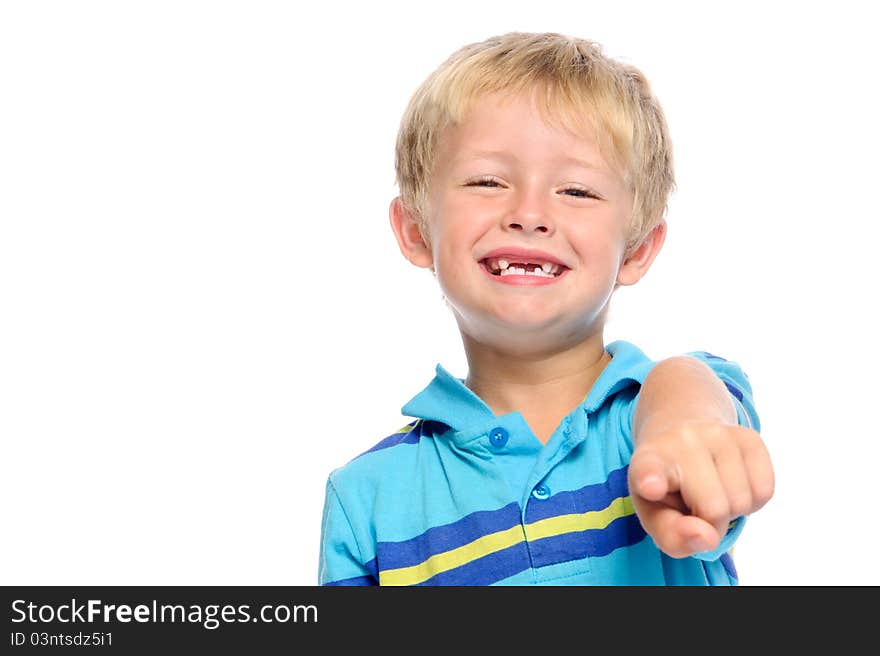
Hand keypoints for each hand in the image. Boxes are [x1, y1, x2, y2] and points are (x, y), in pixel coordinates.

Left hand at [628, 421, 773, 557]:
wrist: (682, 440)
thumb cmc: (666, 488)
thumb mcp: (656, 516)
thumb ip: (673, 537)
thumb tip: (707, 538)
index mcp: (647, 461)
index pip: (649, 469)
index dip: (650, 479)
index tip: (650, 487)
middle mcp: (681, 440)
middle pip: (714, 509)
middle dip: (711, 523)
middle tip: (695, 507)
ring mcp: (717, 434)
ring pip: (743, 501)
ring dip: (732, 512)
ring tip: (711, 492)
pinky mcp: (749, 437)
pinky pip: (764, 491)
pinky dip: (752, 502)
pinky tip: (731, 485)